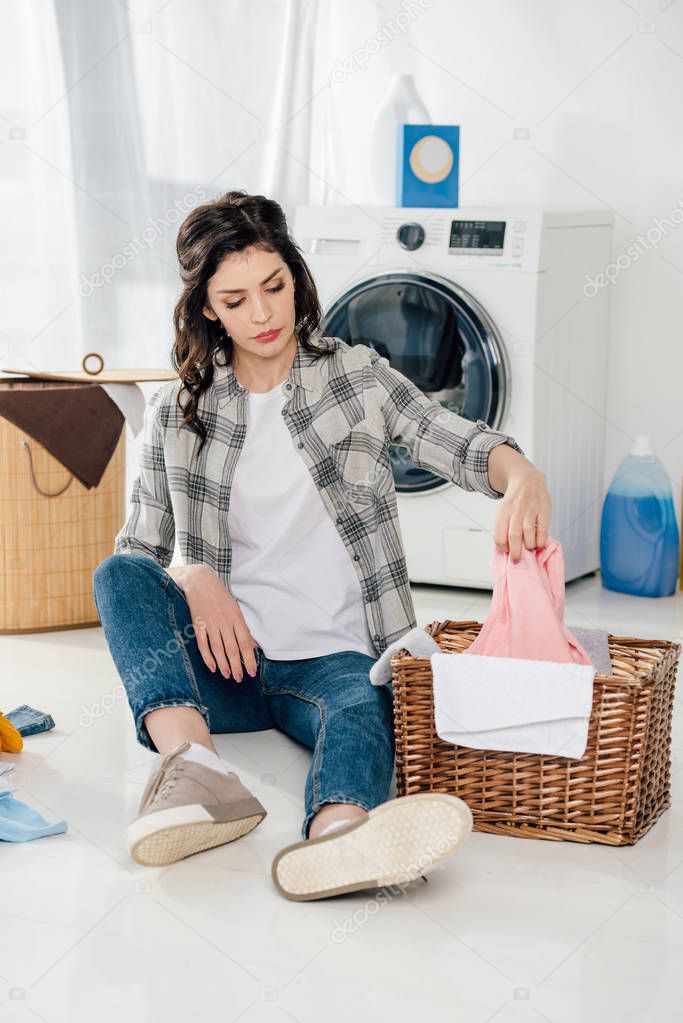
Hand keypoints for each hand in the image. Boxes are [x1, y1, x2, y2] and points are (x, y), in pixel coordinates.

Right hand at [166, 565, 257, 681]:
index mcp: (236, 617)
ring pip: (218, 649)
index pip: (245, 643)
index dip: (249, 659)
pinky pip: (203, 644)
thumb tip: (252, 646)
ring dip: (223, 664)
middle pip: (232, 648)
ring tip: (228, 675)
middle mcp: (224, 621)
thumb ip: (243, 628)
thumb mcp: (235, 608)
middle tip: (240, 678)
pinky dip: (207, 657)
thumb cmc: (219, 595)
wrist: (199, 580)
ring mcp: (210, 623)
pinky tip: (212, 667)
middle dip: (237, 666)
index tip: (252, 671)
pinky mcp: (198, 624)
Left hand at [492, 466, 551, 559]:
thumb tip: (504, 549)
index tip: (506, 552)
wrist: (527, 478)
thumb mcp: (504, 509)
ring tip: (529, 548)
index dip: (502, 547)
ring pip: (529, 534)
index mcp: (503, 511)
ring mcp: (531, 509)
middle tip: (517, 559)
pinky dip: (541, 540)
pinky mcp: (544, 510)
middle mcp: (516, 510)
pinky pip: (543, 529)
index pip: (499, 535)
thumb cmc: (515, 498)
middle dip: (516, 552)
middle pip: (514, 536)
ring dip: (529, 546)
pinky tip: (539, 543)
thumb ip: (503, 526)